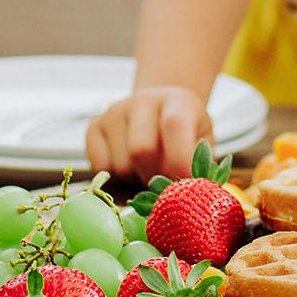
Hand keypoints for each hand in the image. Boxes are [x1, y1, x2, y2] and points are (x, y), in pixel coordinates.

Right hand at [85, 85, 211, 182]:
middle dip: (154, 179)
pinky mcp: (94, 127)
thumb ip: (199, 165)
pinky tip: (131, 169)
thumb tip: (189, 196)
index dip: (179, 161)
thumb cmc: (186, 132)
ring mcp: (114, 112)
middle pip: (141, 150)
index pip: (175, 125)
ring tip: (148, 172)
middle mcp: (142, 101)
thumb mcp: (203, 142)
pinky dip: (115, 180)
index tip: (184, 186)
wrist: (161, 109)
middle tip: (164, 186)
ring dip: (135, 181)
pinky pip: (100, 168)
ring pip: (120, 166)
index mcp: (177, 101)